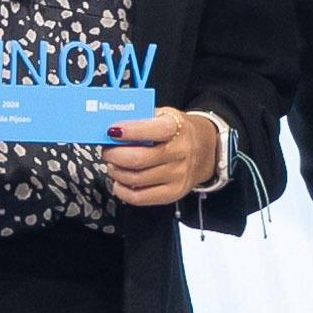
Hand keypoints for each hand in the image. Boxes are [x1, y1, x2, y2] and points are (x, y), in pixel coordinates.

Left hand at [102, 107, 223, 209]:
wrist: (206, 150)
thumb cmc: (179, 131)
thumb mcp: (165, 115)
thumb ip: (142, 119)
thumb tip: (112, 128)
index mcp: (177, 128)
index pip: (151, 130)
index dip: (129, 131)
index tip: (112, 131)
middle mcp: (180, 152)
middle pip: (138, 159)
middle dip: (114, 155)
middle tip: (107, 151)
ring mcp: (178, 175)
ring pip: (136, 179)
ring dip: (116, 172)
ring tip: (113, 164)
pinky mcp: (174, 193)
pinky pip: (141, 197)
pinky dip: (123, 191)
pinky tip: (119, 182)